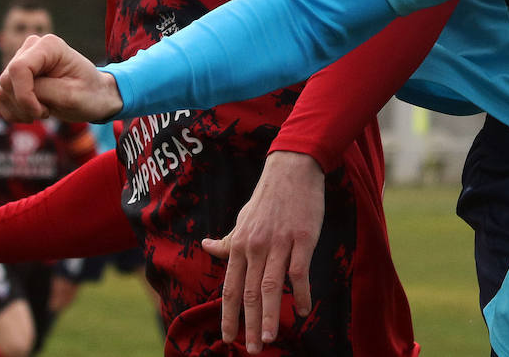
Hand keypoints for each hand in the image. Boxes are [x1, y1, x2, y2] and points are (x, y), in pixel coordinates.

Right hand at [0, 33, 121, 121]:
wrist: (93, 97)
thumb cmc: (88, 94)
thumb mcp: (71, 96)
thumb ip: (42, 90)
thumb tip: (8, 86)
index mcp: (50, 46)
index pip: (19, 69)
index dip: (24, 95)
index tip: (41, 112)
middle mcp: (32, 48)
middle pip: (7, 80)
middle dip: (24, 104)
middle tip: (47, 112)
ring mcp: (20, 61)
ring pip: (0, 91)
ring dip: (19, 110)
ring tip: (44, 111)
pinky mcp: (12, 76)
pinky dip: (12, 111)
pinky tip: (31, 113)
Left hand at [201, 151, 325, 352]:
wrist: (293, 169)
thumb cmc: (268, 196)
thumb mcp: (243, 219)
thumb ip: (228, 239)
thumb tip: (205, 246)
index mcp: (240, 245)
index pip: (231, 288)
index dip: (228, 316)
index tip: (227, 339)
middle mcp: (256, 247)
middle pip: (249, 293)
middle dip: (249, 324)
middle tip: (253, 349)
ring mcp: (279, 243)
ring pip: (271, 286)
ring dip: (270, 315)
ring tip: (270, 338)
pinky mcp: (303, 238)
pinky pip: (300, 272)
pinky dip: (301, 293)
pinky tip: (303, 310)